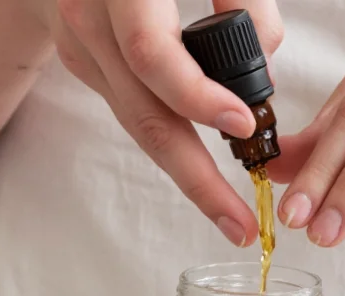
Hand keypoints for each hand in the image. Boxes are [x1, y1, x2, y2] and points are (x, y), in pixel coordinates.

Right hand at [35, 0, 283, 245]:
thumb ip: (245, 0)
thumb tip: (263, 75)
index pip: (151, 53)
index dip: (197, 94)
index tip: (244, 125)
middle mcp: (88, 20)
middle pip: (144, 116)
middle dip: (198, 180)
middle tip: (239, 225)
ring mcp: (80, 49)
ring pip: (138, 125)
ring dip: (188, 175)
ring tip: (229, 215)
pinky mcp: (83, 65)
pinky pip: (134, 112)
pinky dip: (171, 141)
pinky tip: (201, 168)